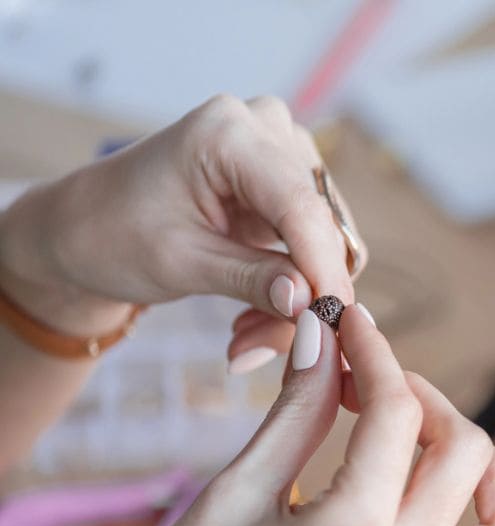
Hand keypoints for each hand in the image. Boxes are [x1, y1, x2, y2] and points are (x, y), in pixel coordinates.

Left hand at [0, 94, 361, 363]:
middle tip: (257, 350)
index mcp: (228, 133)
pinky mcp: (289, 181)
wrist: (85, 227)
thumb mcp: (179, 264)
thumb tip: (311, 303)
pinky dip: (296, 287)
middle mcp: (265, 128)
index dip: (322, 270)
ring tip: (248, 337)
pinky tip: (259, 314)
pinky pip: (318, 243)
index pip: (301, 206)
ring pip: (327, 240)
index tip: (330, 326)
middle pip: (320, 225)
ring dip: (299, 298)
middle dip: (303, 295)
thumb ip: (252, 280)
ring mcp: (281, 151)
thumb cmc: (114, 234)